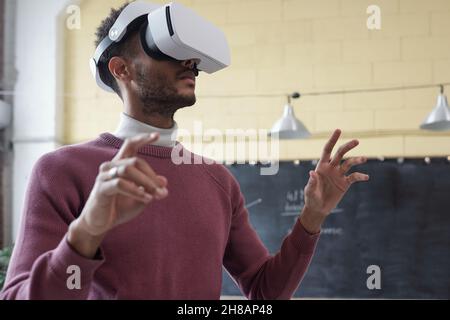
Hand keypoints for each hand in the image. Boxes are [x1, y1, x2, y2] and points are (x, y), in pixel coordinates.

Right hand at [68, 133, 168, 256]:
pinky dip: (136, 191)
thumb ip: (150, 188)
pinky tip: (147, 199)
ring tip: (156, 195)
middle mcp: (110, 166)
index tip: (157, 135)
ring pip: (128, 170)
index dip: (142, 138)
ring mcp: (104, 176)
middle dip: (151, 176)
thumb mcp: (140, 197)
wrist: (100, 224)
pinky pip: (120, 184)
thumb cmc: (119, 208)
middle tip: (162, 190)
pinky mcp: (101, 188)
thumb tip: (164, 181)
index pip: (130, 145)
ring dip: (146, 182)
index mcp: (120, 165)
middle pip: (135, 161)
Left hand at [301, 129, 368, 232]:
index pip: (327, 150)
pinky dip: (360, 176)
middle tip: (356, 141)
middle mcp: (331, 168)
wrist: (318, 208)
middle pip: (340, 153)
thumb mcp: (309, 191)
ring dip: (356, 160)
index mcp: (321, 166)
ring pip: (349, 163)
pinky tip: (366, 177)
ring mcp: (339, 175)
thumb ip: (311, 182)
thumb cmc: (311, 198)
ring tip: (363, 158)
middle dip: (348, 146)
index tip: (339, 130)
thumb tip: (312, 173)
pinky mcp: (345, 183)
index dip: (332, 140)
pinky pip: (354, 177)